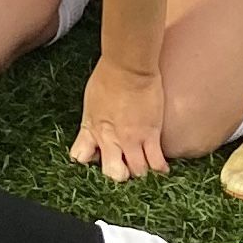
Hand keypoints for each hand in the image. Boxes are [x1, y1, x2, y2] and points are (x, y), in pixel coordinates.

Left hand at [70, 59, 168, 182]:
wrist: (128, 67)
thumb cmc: (107, 77)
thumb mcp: (91, 102)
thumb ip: (93, 121)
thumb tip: (96, 127)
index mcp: (91, 129)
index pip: (80, 158)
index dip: (89, 163)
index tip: (97, 160)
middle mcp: (109, 139)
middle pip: (113, 174)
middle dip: (120, 175)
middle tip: (125, 169)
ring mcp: (131, 140)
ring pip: (137, 173)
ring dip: (141, 173)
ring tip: (145, 168)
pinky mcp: (150, 136)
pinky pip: (157, 163)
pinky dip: (160, 169)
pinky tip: (161, 168)